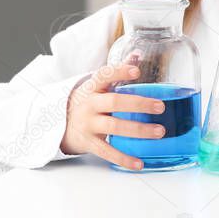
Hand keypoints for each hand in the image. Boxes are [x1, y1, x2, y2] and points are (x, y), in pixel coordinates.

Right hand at [60, 51, 166, 169]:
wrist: (58, 125)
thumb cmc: (85, 103)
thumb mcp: (96, 86)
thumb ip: (117, 72)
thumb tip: (137, 53)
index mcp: (92, 88)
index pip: (104, 75)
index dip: (119, 72)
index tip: (136, 70)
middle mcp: (89, 105)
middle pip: (114, 102)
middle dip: (139, 103)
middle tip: (160, 106)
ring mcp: (88, 125)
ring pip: (114, 127)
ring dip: (139, 130)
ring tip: (160, 132)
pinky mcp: (89, 143)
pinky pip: (108, 152)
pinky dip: (124, 159)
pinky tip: (140, 163)